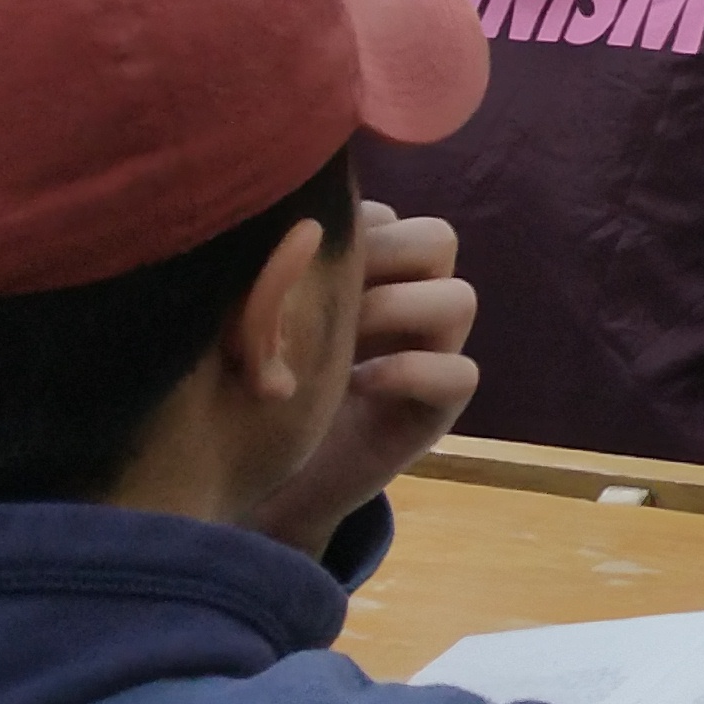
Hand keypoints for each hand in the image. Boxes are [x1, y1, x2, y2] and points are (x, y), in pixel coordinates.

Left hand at [250, 201, 477, 558]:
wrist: (255, 488)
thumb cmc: (243, 396)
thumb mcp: (248, 328)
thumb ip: (269, 281)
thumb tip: (282, 234)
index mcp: (365, 272)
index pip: (384, 214)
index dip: (347, 226)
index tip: (293, 256)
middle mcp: (407, 302)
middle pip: (437, 240)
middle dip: (384, 256)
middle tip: (329, 291)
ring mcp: (430, 355)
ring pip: (459, 297)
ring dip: (400, 308)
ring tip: (342, 338)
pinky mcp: (437, 409)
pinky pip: (459, 373)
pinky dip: (411, 371)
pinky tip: (356, 386)